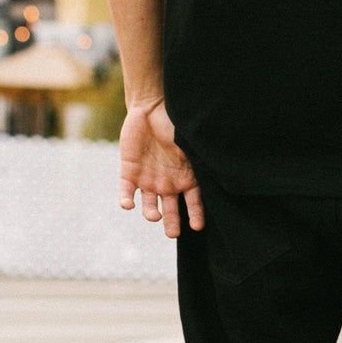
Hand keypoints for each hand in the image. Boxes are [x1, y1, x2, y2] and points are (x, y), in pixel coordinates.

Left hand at [118, 100, 204, 238]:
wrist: (149, 108)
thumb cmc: (173, 124)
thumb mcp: (189, 142)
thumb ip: (197, 158)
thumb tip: (215, 167)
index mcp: (185, 178)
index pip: (194, 202)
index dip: (196, 215)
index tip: (197, 227)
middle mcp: (167, 184)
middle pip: (171, 210)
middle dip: (172, 223)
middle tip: (172, 234)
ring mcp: (148, 180)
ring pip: (149, 206)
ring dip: (151, 214)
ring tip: (155, 216)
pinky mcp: (129, 173)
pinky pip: (127, 192)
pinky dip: (126, 200)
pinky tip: (128, 204)